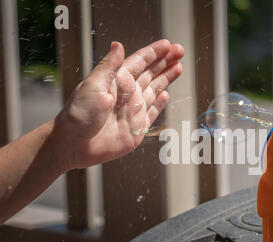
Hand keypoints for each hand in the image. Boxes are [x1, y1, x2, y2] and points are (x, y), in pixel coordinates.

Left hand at [55, 39, 183, 169]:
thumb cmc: (78, 115)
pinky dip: (160, 103)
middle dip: (165, 62)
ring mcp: (133, 110)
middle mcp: (127, 94)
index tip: (168, 45)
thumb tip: (118, 45)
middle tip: (179, 51)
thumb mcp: (93, 85)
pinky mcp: (137, 128)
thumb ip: (109, 66)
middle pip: (151, 73)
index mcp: (117, 81)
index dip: (154, 53)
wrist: (74, 145)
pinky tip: (166, 95)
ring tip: (178, 67)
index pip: (140, 62)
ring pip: (155, 90)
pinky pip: (152, 112)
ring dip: (166, 78)